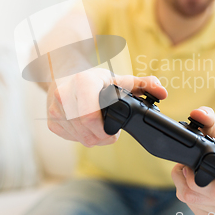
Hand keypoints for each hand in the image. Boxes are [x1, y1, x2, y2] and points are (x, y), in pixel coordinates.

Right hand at [47, 69, 166, 146]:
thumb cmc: (95, 79)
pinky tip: (86, 125)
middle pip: (87, 132)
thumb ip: (144, 84)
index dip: (106, 129)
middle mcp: (64, 95)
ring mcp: (54, 110)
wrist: (65, 74)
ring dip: (94, 138)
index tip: (115, 128)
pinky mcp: (51, 122)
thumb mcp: (119, 79)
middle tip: (110, 130)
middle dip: (103, 136)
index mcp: (83, 82)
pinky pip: (71, 139)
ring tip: (99, 125)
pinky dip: (82, 137)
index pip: (90, 117)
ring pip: (80, 138)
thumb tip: (163, 92)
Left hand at [171, 107, 214, 214]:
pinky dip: (189, 198)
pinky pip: (193, 211)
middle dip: (184, 179)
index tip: (189, 166)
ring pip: (191, 203)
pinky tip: (195, 187)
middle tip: (186, 167)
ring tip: (192, 175)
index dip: (194, 178)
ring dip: (184, 187)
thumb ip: (207, 119)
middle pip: (196, 196)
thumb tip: (197, 113)